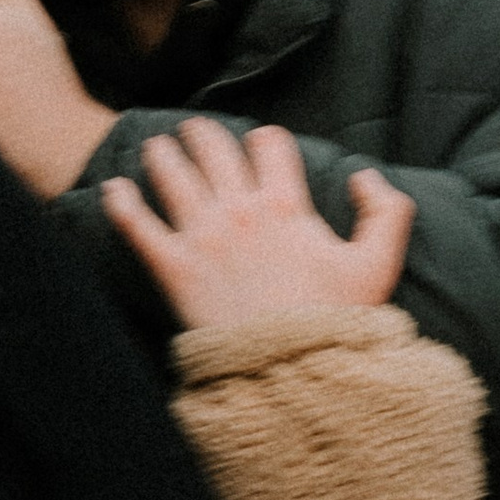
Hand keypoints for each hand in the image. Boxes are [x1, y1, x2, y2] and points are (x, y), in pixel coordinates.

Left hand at [102, 120, 413, 330]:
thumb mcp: (378, 265)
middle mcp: (240, 212)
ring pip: (173, 176)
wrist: (292, 370)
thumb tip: (364, 175)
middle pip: (214, 150)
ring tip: (155, 145)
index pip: (269, 146)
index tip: (258, 144)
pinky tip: (112, 188)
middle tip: (192, 130)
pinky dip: (121, 203)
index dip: (264, 140)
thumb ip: (386, 213)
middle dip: (203, 134)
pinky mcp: (173, 267)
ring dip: (162, 155)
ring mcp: (202, 237)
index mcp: (286, 206)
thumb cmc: (336, 320)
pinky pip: (138, 225)